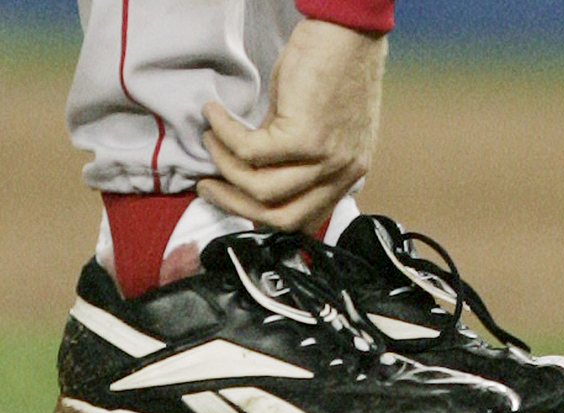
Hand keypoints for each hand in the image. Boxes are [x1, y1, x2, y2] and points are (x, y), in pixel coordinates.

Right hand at [197, 19, 387, 232]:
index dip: (262, 216)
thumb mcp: (315, 129)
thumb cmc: (329, 71)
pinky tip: (215, 116)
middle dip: (236, 205)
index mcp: (346, 176)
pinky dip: (225, 135)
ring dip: (226, 168)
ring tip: (210, 143)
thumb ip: (291, 159)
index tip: (234, 200)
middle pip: (282, 217)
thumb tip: (247, 173)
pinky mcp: (307, 136)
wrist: (346, 31)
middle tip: (207, 187)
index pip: (303, 219)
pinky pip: (250, 151)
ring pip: (263, 189)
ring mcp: (327, 158)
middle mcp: (342, 173)